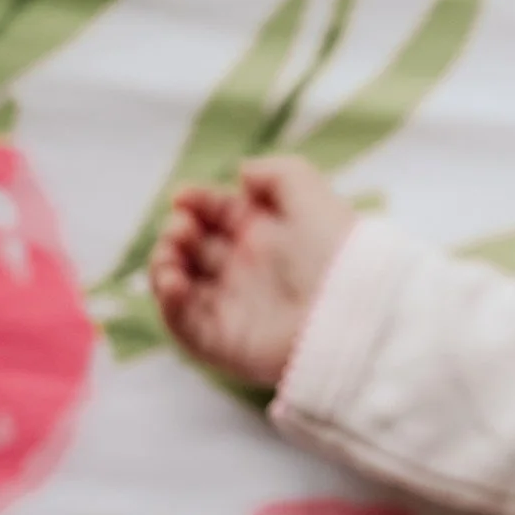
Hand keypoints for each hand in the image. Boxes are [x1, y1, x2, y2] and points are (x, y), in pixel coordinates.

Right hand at [149, 156, 357, 388]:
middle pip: (191, 247)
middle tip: (183, 228)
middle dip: (176, 231)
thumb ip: (278, 173)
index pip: (216, 214)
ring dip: (163, 265)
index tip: (183, 195)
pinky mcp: (222, 342)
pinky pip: (182, 324)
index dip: (196, 201)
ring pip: (178, 283)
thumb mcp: (312, 196)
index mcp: (266, 235)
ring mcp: (232, 307)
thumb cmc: (336, 251)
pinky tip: (174, 283)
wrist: (351, 311)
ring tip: (172, 254)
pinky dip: (167, 303)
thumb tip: (242, 172)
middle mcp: (246, 270)